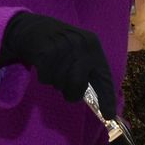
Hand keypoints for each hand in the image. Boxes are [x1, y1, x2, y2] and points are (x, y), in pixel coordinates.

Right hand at [0, 12, 115, 117]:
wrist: (35, 28)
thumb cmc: (63, 45)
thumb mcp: (81, 50)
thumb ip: (90, 70)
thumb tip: (98, 99)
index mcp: (94, 46)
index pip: (104, 77)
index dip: (107, 98)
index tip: (109, 116)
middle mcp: (81, 45)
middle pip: (78, 85)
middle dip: (72, 93)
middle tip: (67, 90)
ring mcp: (62, 47)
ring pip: (60, 84)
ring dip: (56, 83)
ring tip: (55, 69)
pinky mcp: (45, 52)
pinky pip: (46, 79)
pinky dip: (45, 78)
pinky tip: (45, 65)